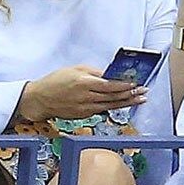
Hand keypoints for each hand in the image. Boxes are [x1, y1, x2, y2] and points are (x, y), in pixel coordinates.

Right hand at [18, 65, 148, 121]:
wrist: (40, 99)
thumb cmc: (56, 81)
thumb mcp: (75, 69)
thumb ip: (94, 72)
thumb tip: (111, 74)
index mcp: (84, 83)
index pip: (109, 86)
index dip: (124, 86)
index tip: (136, 84)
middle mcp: (86, 98)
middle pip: (113, 97)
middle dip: (131, 95)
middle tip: (144, 92)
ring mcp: (85, 108)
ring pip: (110, 106)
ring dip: (127, 103)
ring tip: (140, 99)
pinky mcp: (84, 115)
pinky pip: (102, 110)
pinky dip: (114, 106)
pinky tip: (123, 103)